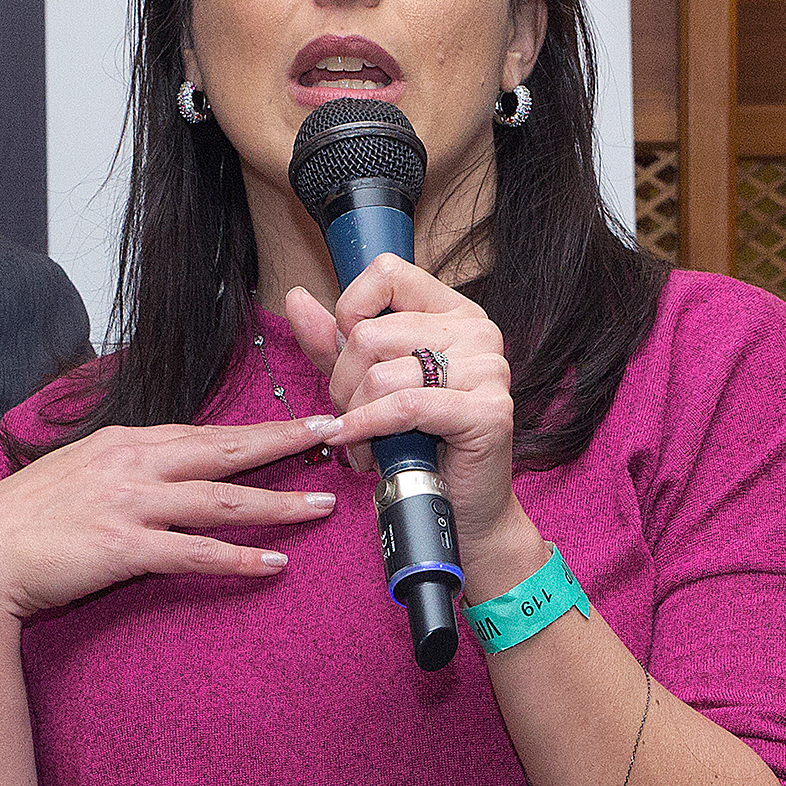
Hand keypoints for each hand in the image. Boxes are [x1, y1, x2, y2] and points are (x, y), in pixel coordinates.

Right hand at [0, 417, 337, 619]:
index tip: (303, 422)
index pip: (205, 431)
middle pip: (226, 450)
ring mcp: (130, 504)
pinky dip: (238, 558)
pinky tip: (275, 564)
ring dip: (278, 504)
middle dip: (287, 441)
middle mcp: (133, 464)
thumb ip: (122, 466)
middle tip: (337, 433)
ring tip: (322, 506)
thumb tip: (160, 464)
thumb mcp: (76, 472)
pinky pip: (194, 552)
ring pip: (222, 500)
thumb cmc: (23, 518)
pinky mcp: (123, 547)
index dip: (258, 428)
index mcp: (125, 442)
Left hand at [286, 256, 541, 586]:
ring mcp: (490, 368)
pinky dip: (369, 430)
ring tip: (361, 446)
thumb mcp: (367, 387)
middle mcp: (479, 331)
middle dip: (343, 385)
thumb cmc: (416, 448)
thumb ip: (334, 343)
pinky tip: (360, 450)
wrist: (458, 511)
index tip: (347, 358)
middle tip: (349, 420)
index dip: (349, 314)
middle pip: (371, 334)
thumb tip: (295, 297)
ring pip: (381, 374)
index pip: (386, 274)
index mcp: (452, 313)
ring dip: (355, 419)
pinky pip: (405, 408)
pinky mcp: (490, 410)